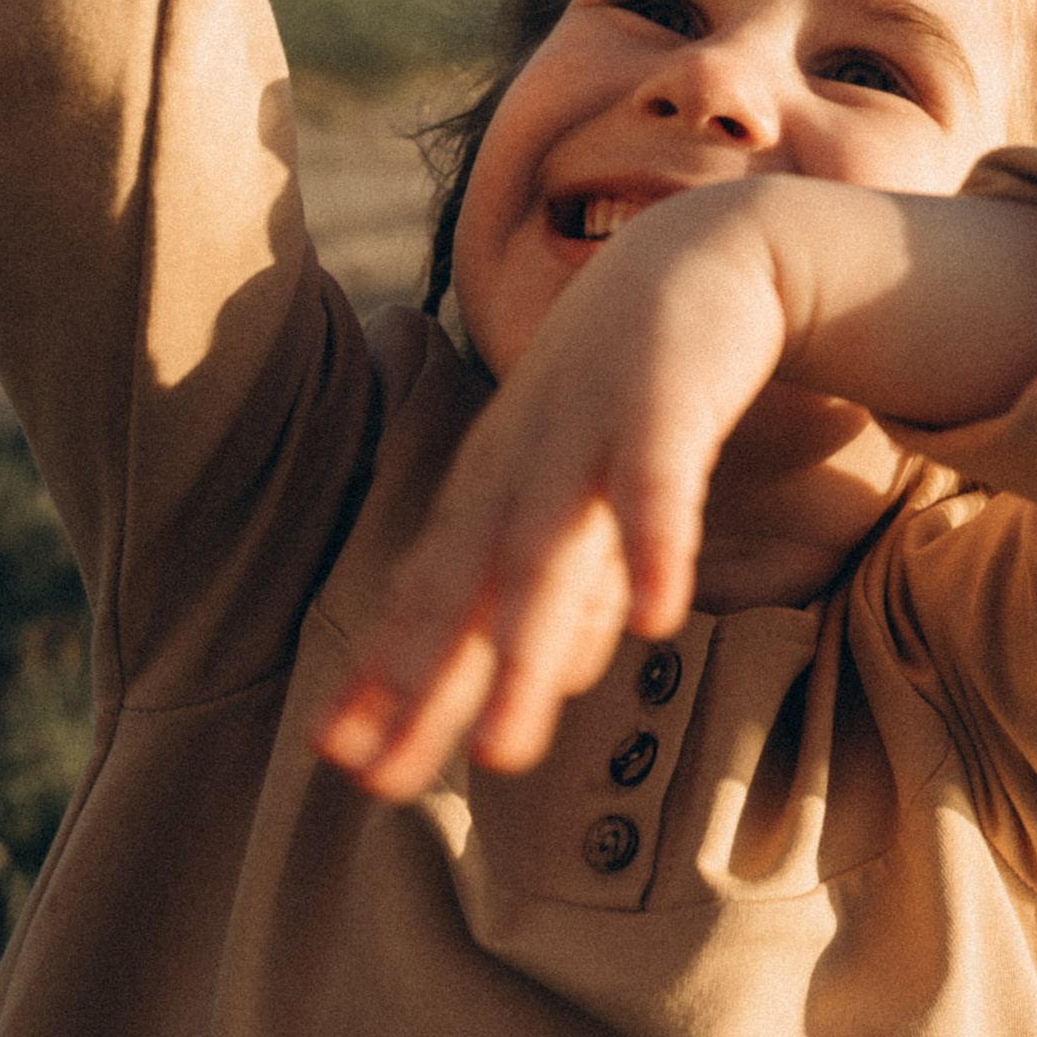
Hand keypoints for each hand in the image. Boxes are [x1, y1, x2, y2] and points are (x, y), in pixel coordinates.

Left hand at [318, 188, 791, 801]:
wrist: (700, 252)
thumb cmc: (632, 386)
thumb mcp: (589, 489)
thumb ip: (578, 575)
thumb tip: (565, 672)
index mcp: (495, 487)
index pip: (428, 595)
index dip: (384, 674)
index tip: (335, 761)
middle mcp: (521, 467)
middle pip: (467, 591)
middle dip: (423, 688)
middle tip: (382, 783)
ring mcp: (586, 432)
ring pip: (548, 555)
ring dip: (524, 654)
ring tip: (505, 754)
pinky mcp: (665, 401)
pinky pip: (657, 484)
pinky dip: (653, 548)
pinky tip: (658, 620)